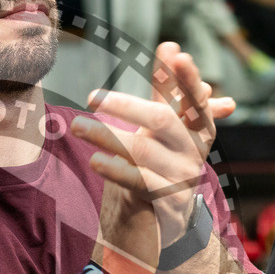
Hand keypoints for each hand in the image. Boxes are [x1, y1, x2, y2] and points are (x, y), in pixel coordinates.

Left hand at [71, 43, 231, 258]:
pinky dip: (115, 169)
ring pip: (142, 149)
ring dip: (106, 135)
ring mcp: (183, 178)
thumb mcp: (164, 130)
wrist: (170, 228)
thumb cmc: (162, 166)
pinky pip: (138, 182)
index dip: (185, 78)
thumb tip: (170, 45)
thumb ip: (167, 92)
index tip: (174, 54)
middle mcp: (194, 151)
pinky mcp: (167, 203)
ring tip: (76, 126)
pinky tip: (95, 160)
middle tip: (92, 97)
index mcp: (198, 129)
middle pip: (163, 120)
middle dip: (127, 105)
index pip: (193, 98)